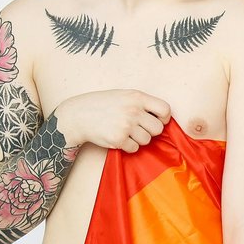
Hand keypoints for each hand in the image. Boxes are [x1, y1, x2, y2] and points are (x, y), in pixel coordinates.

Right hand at [53, 89, 169, 152]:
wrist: (78, 115)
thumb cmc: (103, 105)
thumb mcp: (124, 95)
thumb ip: (142, 103)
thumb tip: (164, 117)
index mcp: (137, 97)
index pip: (165, 109)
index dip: (164, 118)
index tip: (157, 120)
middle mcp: (133, 110)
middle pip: (158, 129)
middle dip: (150, 131)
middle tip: (137, 128)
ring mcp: (126, 125)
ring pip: (147, 140)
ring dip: (138, 139)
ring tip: (124, 131)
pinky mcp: (118, 139)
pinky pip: (134, 148)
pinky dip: (128, 146)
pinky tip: (117, 137)